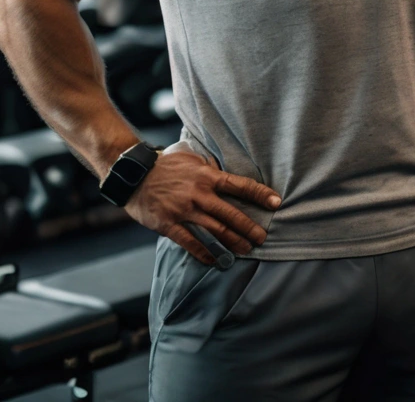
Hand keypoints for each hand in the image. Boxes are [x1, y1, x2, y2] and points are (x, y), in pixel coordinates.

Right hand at [125, 150, 280, 265]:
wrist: (134, 175)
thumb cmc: (167, 165)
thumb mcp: (193, 159)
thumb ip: (211, 170)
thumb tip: (229, 177)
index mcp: (207, 176)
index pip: (240, 185)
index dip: (260, 194)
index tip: (276, 202)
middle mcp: (198, 194)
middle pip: (230, 214)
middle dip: (249, 227)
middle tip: (262, 238)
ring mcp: (184, 211)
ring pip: (214, 231)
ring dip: (233, 242)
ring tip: (246, 250)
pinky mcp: (169, 225)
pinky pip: (190, 243)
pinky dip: (205, 253)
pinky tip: (216, 260)